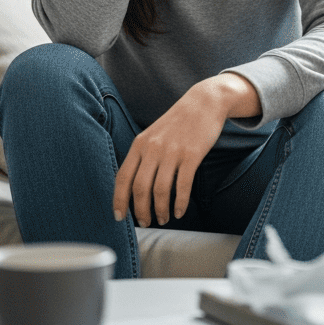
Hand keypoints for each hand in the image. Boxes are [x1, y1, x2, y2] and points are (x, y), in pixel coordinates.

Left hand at [113, 82, 227, 226]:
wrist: (205, 102)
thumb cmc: (179, 122)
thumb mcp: (153, 134)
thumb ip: (142, 156)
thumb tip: (132, 187)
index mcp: (140, 144)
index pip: (122, 178)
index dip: (119, 201)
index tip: (119, 217)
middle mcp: (153, 148)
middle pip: (140, 188)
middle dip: (141, 211)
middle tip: (146, 222)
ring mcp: (173, 151)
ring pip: (160, 190)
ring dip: (161, 210)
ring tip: (164, 218)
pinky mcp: (192, 155)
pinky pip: (182, 185)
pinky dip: (180, 202)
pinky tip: (180, 210)